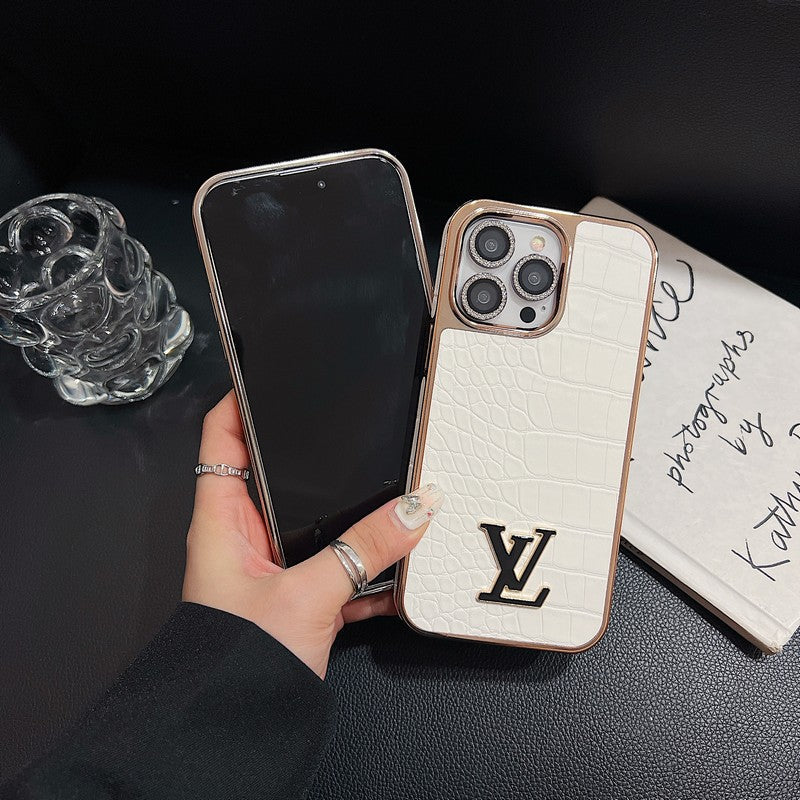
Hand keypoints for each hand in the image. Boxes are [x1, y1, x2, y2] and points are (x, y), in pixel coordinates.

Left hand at [182, 391, 442, 677]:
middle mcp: (246, 535)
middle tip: (355, 430)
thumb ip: (365, 549)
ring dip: (355, 517)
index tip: (273, 370)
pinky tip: (401, 566)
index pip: (221, 434)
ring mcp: (276, 566)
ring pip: (320, 521)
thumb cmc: (235, 664)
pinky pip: (342, 566)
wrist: (239, 728)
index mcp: (223, 518)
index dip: (242, 397)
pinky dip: (370, 567)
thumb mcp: (308, 595)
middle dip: (320, 456)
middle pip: (281, 472)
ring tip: (393, 494)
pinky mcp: (302, 597)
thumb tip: (415, 507)